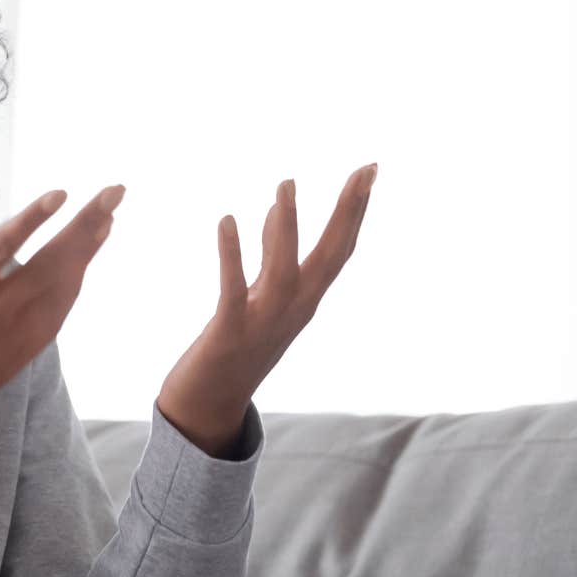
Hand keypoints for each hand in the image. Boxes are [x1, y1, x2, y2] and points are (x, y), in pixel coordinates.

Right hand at [0, 184, 123, 483]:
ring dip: (86, 256)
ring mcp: (5, 345)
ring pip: (60, 294)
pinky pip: (53, 321)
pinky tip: (82, 267)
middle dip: (85, 227)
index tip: (63, 193)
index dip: (34, 218)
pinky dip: (71, 290)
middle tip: (113, 194)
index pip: (2, 247)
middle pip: (49, 266)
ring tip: (105, 221)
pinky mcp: (13, 364)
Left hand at [158, 163, 377, 456]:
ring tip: (286, 183)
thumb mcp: (260, 296)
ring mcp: (264, 323)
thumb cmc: (234, 347)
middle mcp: (294, 311)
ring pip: (283, 270)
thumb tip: (276, 211)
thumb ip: (270, 256)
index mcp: (304, 300)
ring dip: (286, 227)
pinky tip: (228, 219)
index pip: (339, 249)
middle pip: (329, 256)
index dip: (355, 211)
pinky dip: (233, 254)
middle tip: (364, 170)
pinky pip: (234, 290)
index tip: (368, 171)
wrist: (208, 406)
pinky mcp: (229, 333)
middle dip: (347, 213)